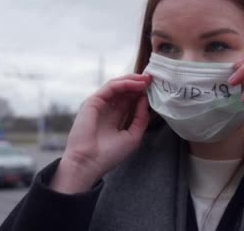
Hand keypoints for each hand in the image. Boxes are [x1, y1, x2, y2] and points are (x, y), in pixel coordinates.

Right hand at [51, 73, 150, 192]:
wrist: (89, 163)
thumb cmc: (109, 155)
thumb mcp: (133, 136)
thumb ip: (141, 118)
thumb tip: (145, 99)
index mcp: (114, 118)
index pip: (129, 101)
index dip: (141, 93)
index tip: (154, 89)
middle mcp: (106, 109)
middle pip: (124, 91)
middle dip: (138, 84)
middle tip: (152, 79)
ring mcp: (99, 104)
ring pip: (117, 86)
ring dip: (132, 80)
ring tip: (146, 79)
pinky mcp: (92, 101)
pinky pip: (111, 87)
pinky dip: (124, 83)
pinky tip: (136, 84)